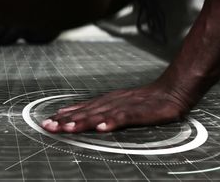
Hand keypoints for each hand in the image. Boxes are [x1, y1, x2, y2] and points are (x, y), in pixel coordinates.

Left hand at [41, 83, 189, 132]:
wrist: (172, 91)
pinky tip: (103, 128)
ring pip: (100, 115)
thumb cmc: (147, 101)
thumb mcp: (121, 105)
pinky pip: (124, 118)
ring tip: (68, 127)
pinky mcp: (140, 112)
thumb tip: (85, 121)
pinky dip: (113, 122)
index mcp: (107, 102)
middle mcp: (112, 103)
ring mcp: (125, 107)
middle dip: (66, 120)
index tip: (47, 121)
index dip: (64, 116)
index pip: (81, 109)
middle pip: (86, 112)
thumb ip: (104, 113)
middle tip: (49, 126)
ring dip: (83, 121)